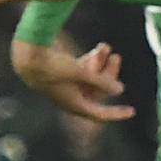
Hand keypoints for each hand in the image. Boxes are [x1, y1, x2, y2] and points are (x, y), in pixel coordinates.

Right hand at [10, 40, 135, 122]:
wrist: (28, 58)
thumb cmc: (52, 68)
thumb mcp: (79, 73)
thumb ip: (101, 81)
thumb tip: (120, 90)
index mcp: (75, 104)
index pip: (100, 114)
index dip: (116, 113)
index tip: (132, 111)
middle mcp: (73, 98)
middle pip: (99, 91)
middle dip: (109, 74)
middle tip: (116, 57)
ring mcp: (68, 87)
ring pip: (92, 79)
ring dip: (100, 64)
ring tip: (106, 47)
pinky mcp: (63, 75)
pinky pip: (83, 71)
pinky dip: (91, 61)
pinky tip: (98, 48)